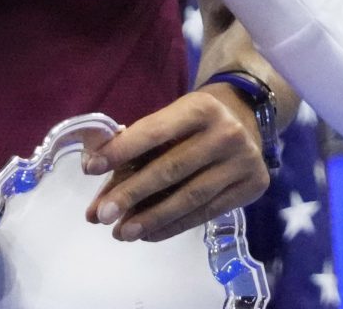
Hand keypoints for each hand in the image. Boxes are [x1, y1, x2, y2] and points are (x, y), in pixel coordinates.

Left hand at [83, 85, 271, 243]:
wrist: (247, 119)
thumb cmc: (194, 123)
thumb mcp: (170, 119)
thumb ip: (134, 146)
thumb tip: (94, 174)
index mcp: (201, 108)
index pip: (155, 131)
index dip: (121, 151)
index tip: (90, 169)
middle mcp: (226, 132)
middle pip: (172, 169)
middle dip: (132, 193)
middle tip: (102, 215)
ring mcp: (243, 161)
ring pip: (190, 196)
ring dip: (151, 218)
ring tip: (121, 233)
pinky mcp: (252, 185)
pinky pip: (207, 212)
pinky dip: (174, 226)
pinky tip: (149, 234)